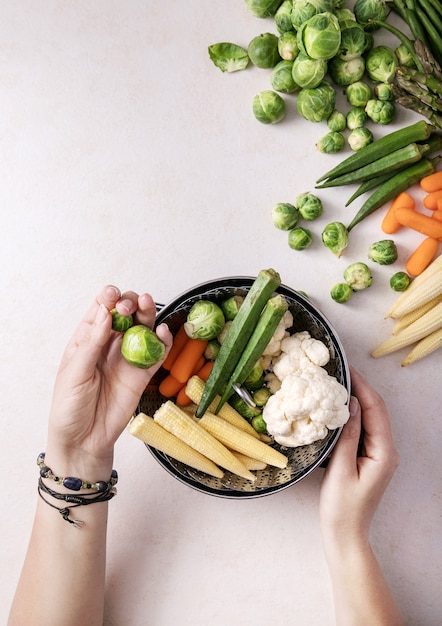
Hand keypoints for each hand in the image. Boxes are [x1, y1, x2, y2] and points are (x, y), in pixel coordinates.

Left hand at [45, 285, 171, 477]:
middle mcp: (109, 344)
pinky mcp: (142, 375)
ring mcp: (127, 358)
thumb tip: (105, 313)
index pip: (101, 309)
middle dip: (130, 303)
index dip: (108, 298)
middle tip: (130, 307)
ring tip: (150, 305)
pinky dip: (163, 342)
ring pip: (143, 328)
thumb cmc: (69, 408)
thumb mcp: (74, 373)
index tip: (113, 296)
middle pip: (126, 314)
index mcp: (87, 339)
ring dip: (148, 314)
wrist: (84, 441)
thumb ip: (92, 343)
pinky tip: (162, 333)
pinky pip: (157, 354)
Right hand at [320, 367, 398, 546]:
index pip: (375, 409)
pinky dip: (352, 415)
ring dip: (356, 400)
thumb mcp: (340, 469)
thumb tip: (350, 404)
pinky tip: (337, 409)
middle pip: (376, 410)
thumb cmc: (341, 508)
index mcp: (384, 453)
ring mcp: (379, 454)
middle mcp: (386, 451)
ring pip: (370, 418)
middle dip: (360, 388)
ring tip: (337, 383)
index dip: (362, 386)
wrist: (345, 534)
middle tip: (340, 370)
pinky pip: (363, 429)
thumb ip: (347, 435)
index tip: (347, 369)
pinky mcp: (368, 458)